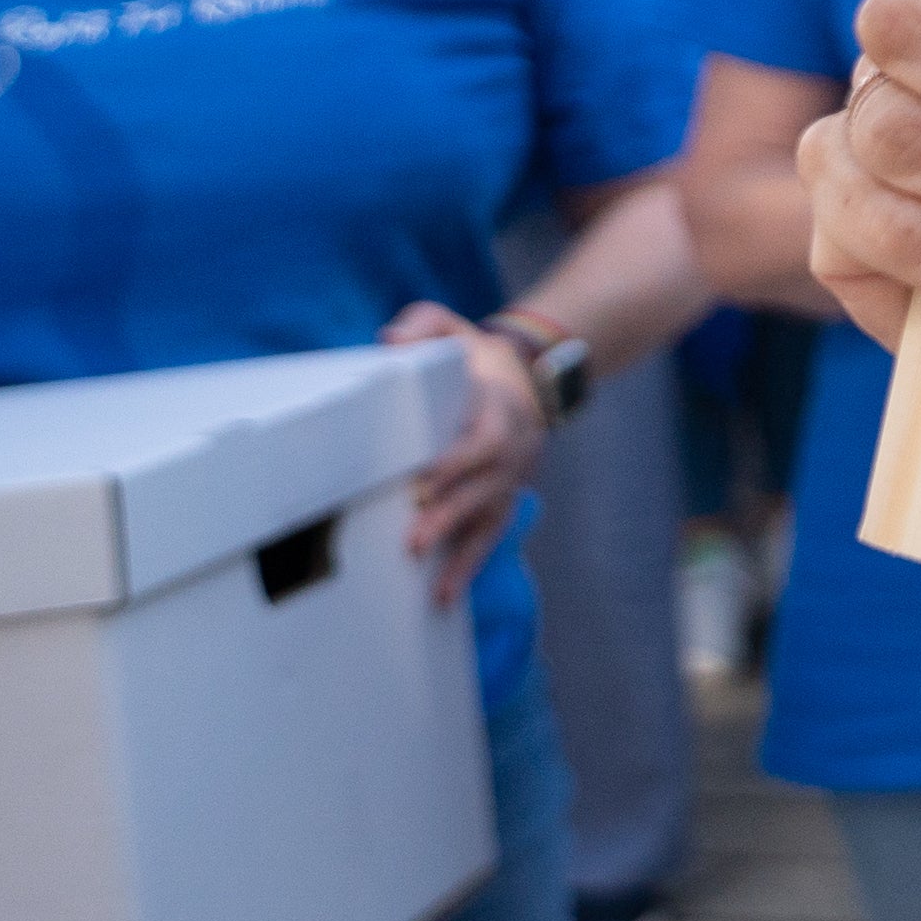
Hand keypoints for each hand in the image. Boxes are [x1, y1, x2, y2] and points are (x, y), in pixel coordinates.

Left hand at [380, 302, 547, 607]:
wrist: (531, 374)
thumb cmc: (476, 355)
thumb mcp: (454, 327)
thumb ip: (423, 324)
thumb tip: (389, 342)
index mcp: (498, 406)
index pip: (483, 439)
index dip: (457, 463)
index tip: (423, 484)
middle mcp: (513, 445)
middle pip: (486, 486)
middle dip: (451, 513)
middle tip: (413, 537)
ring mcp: (512, 475)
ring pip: (491, 516)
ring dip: (461, 549)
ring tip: (432, 584)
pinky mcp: (505, 496)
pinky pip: (491, 534)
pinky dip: (468, 565)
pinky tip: (443, 595)